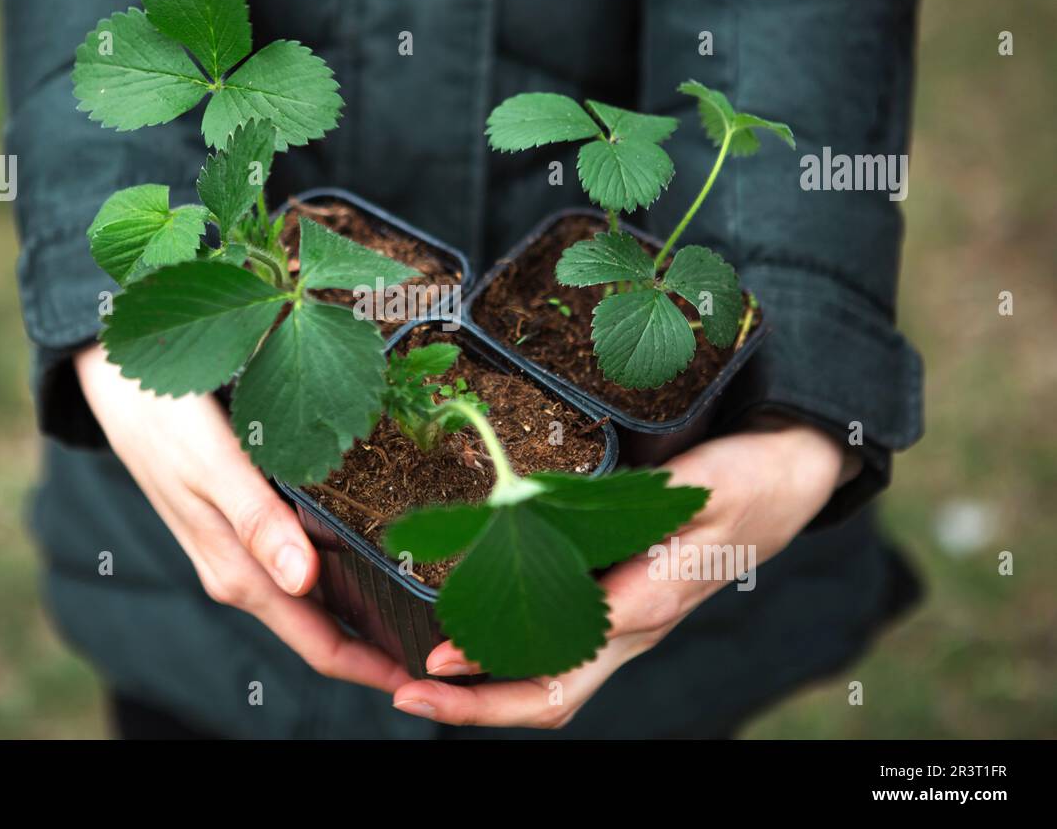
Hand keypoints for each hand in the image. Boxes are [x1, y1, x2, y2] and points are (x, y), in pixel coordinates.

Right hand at [74, 344, 411, 692]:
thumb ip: (257, 522)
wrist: (117, 382)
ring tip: (427, 604)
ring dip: (365, 611)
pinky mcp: (243, 524)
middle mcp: (242, 572)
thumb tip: (303, 583)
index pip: (319, 644)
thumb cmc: (165, 417)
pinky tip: (375, 553)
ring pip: (315, 598)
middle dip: (381, 644)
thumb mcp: (212, 463)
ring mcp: (241, 551)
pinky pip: (300, 563)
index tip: (429, 676)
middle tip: (449, 642)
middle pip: (323, 628)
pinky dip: (341, 570)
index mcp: (238, 572)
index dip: (373, 667)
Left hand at [390, 419, 850, 727]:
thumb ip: (641, 513)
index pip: (563, 652)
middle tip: (407, 693)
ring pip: (551, 685)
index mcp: (649, 603)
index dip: (498, 662)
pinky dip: (507, 661)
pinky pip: (559, 657)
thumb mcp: (701, 488)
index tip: (439, 657)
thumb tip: (553, 527)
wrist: (783, 486)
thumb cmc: (743, 484)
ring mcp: (626, 629)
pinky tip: (467, 644)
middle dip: (477, 707)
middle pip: (551, 694)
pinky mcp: (619, 613)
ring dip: (485, 693)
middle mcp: (632, 630)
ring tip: (416, 678)